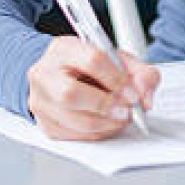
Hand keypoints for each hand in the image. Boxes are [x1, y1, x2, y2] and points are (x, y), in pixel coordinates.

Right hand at [26, 36, 159, 141]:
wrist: (63, 74)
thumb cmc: (90, 66)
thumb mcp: (119, 59)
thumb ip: (140, 73)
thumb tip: (144, 97)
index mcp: (64, 48)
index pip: (92, 61)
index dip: (116, 80)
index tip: (132, 93)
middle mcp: (45, 72)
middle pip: (71, 93)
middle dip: (106, 106)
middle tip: (126, 111)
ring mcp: (40, 99)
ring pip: (71, 118)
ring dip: (105, 124)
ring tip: (121, 119)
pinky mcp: (45, 123)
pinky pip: (72, 135)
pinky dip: (96, 134)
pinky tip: (107, 125)